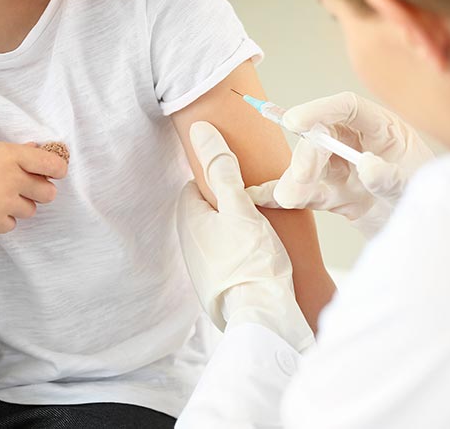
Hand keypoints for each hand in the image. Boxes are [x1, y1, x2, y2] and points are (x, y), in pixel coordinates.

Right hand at [0, 141, 67, 233]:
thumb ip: (14, 153)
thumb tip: (37, 148)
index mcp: (11, 155)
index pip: (53, 165)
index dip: (57, 171)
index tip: (53, 173)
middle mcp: (12, 178)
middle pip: (49, 193)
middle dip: (39, 192)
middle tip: (22, 188)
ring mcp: (4, 202)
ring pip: (30, 210)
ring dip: (18, 206)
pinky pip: (11, 224)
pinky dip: (1, 220)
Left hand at [177, 122, 313, 350]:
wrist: (262, 319)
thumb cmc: (253, 262)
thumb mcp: (240, 207)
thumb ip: (222, 169)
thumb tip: (200, 131)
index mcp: (189, 220)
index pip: (195, 186)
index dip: (217, 179)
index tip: (240, 179)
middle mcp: (187, 245)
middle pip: (206, 211)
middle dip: (227, 204)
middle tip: (255, 203)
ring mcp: (200, 268)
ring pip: (216, 235)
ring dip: (234, 229)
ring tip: (261, 229)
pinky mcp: (216, 287)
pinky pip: (225, 258)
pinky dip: (239, 252)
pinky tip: (259, 255)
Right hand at [249, 92, 432, 236]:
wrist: (433, 235)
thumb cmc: (430, 199)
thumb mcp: (418, 188)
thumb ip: (392, 177)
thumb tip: (366, 166)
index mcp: (382, 128)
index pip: (347, 108)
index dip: (319, 109)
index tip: (295, 121)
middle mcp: (357, 144)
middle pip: (321, 139)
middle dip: (307, 157)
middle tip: (301, 179)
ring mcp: (344, 170)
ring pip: (311, 168)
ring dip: (296, 180)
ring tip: (288, 198)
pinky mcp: (336, 195)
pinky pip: (308, 193)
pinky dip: (285, 195)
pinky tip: (260, 197)